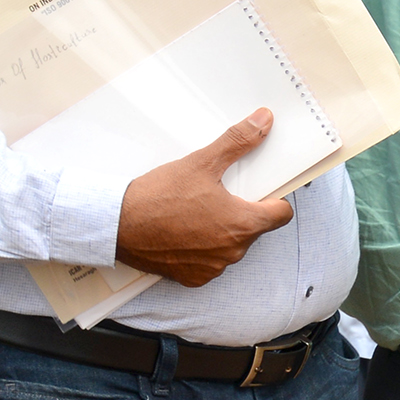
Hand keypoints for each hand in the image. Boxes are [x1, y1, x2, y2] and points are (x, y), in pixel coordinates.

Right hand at [114, 109, 294, 286]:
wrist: (118, 225)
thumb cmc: (158, 197)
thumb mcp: (202, 162)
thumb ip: (238, 142)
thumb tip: (262, 122)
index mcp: (242, 224)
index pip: (281, 215)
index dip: (273, 200)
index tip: (262, 192)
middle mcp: (232, 251)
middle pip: (253, 229)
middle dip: (241, 212)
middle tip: (216, 195)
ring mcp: (213, 268)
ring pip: (231, 246)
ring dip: (221, 231)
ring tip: (196, 212)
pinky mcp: (193, 277)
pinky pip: (209, 262)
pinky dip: (201, 249)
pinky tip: (184, 232)